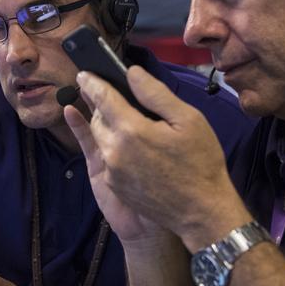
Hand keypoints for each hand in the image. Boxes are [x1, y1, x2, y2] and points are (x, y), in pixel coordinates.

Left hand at [70, 67, 245, 246]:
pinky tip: (123, 140)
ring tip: (117, 114)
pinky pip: (106, 156)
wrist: (200, 213)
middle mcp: (114, 151)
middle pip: (97, 117)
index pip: (103, 98)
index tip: (84, 72)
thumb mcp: (188, 120)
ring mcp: (111, 171)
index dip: (93, 82)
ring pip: (100, 137)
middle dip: (99, 103)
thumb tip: (132, 73)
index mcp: (131, 130)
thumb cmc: (200, 164)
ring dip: (104, 123)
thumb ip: (155, 94)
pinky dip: (110, 144)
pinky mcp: (113, 186)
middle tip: (106, 91)